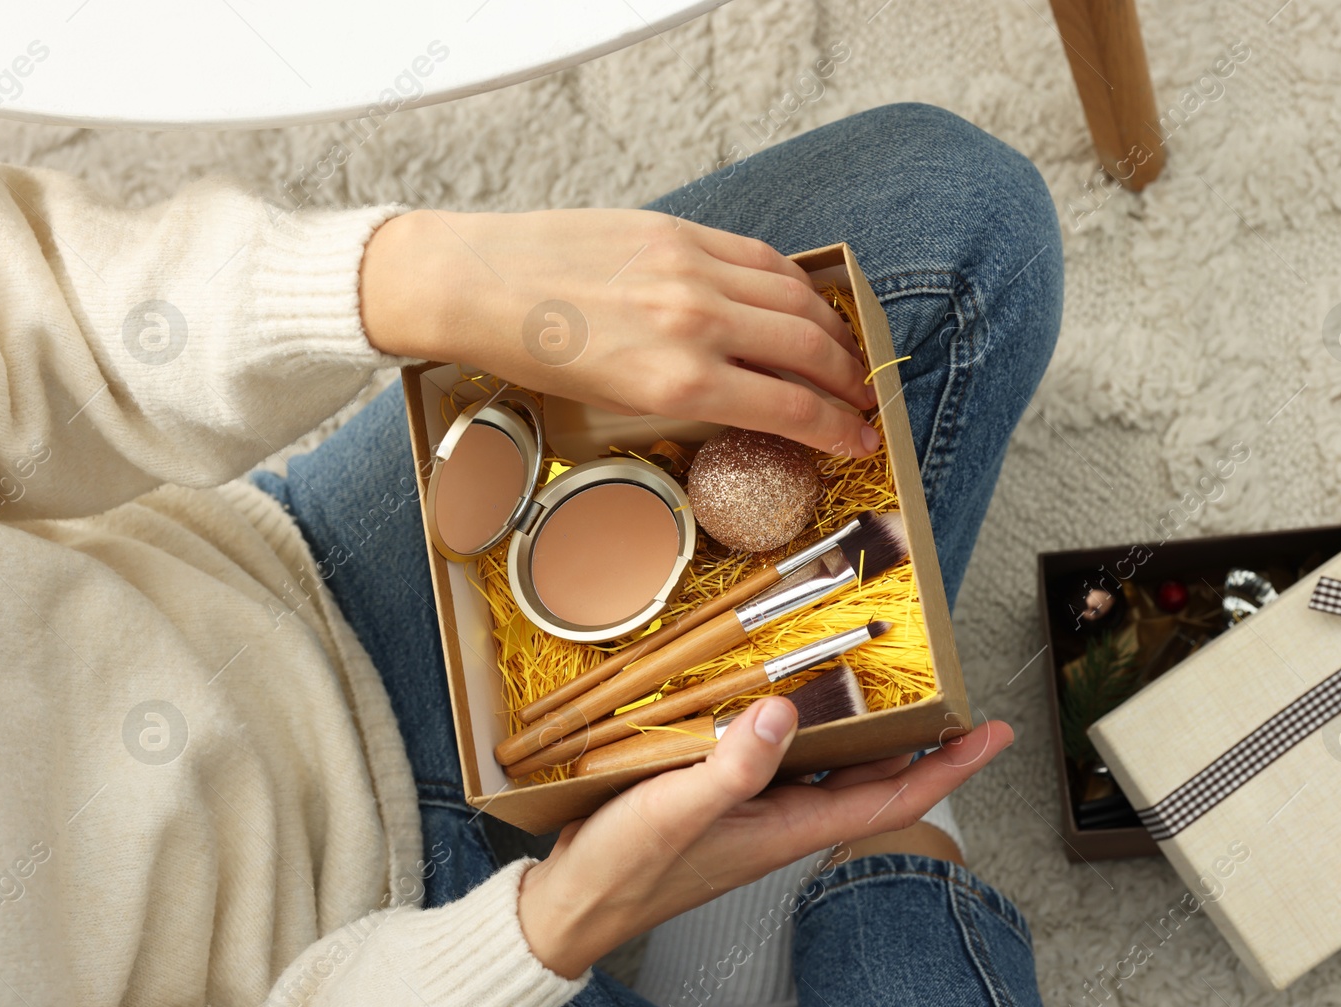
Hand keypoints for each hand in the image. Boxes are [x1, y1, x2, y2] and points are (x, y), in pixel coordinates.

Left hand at [359, 208, 881, 456]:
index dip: (840, 429)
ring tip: (846, 356)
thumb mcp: (615, 405)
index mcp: (676, 385)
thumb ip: (694, 401)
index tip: (861, 440)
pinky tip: (804, 303)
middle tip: (865, 402)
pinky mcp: (680, 231)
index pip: (791, 409)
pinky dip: (796, 286)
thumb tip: (757, 403)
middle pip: (811, 353)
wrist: (474, 284)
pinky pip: (762, 260)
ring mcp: (692, 271)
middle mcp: (696, 327)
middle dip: (851, 383)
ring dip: (835, 333)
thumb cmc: (533, 355)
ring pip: (798, 301)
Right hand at [515, 697, 1014, 978]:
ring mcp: (754, 806)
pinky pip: (780, 752)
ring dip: (866, 727)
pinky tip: (788, 694)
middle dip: (921, 738)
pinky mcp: (721, 792)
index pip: (891, 795)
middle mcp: (782, 816)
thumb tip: (782, 711)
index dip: (948, 766)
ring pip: (829, 762)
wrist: (571, 905)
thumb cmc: (624, 873)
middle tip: (953, 690)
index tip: (992, 732)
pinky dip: (800, 722)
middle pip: (872, 776)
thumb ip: (732, 767)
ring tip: (893, 681)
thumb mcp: (676, 812)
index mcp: (789, 827)